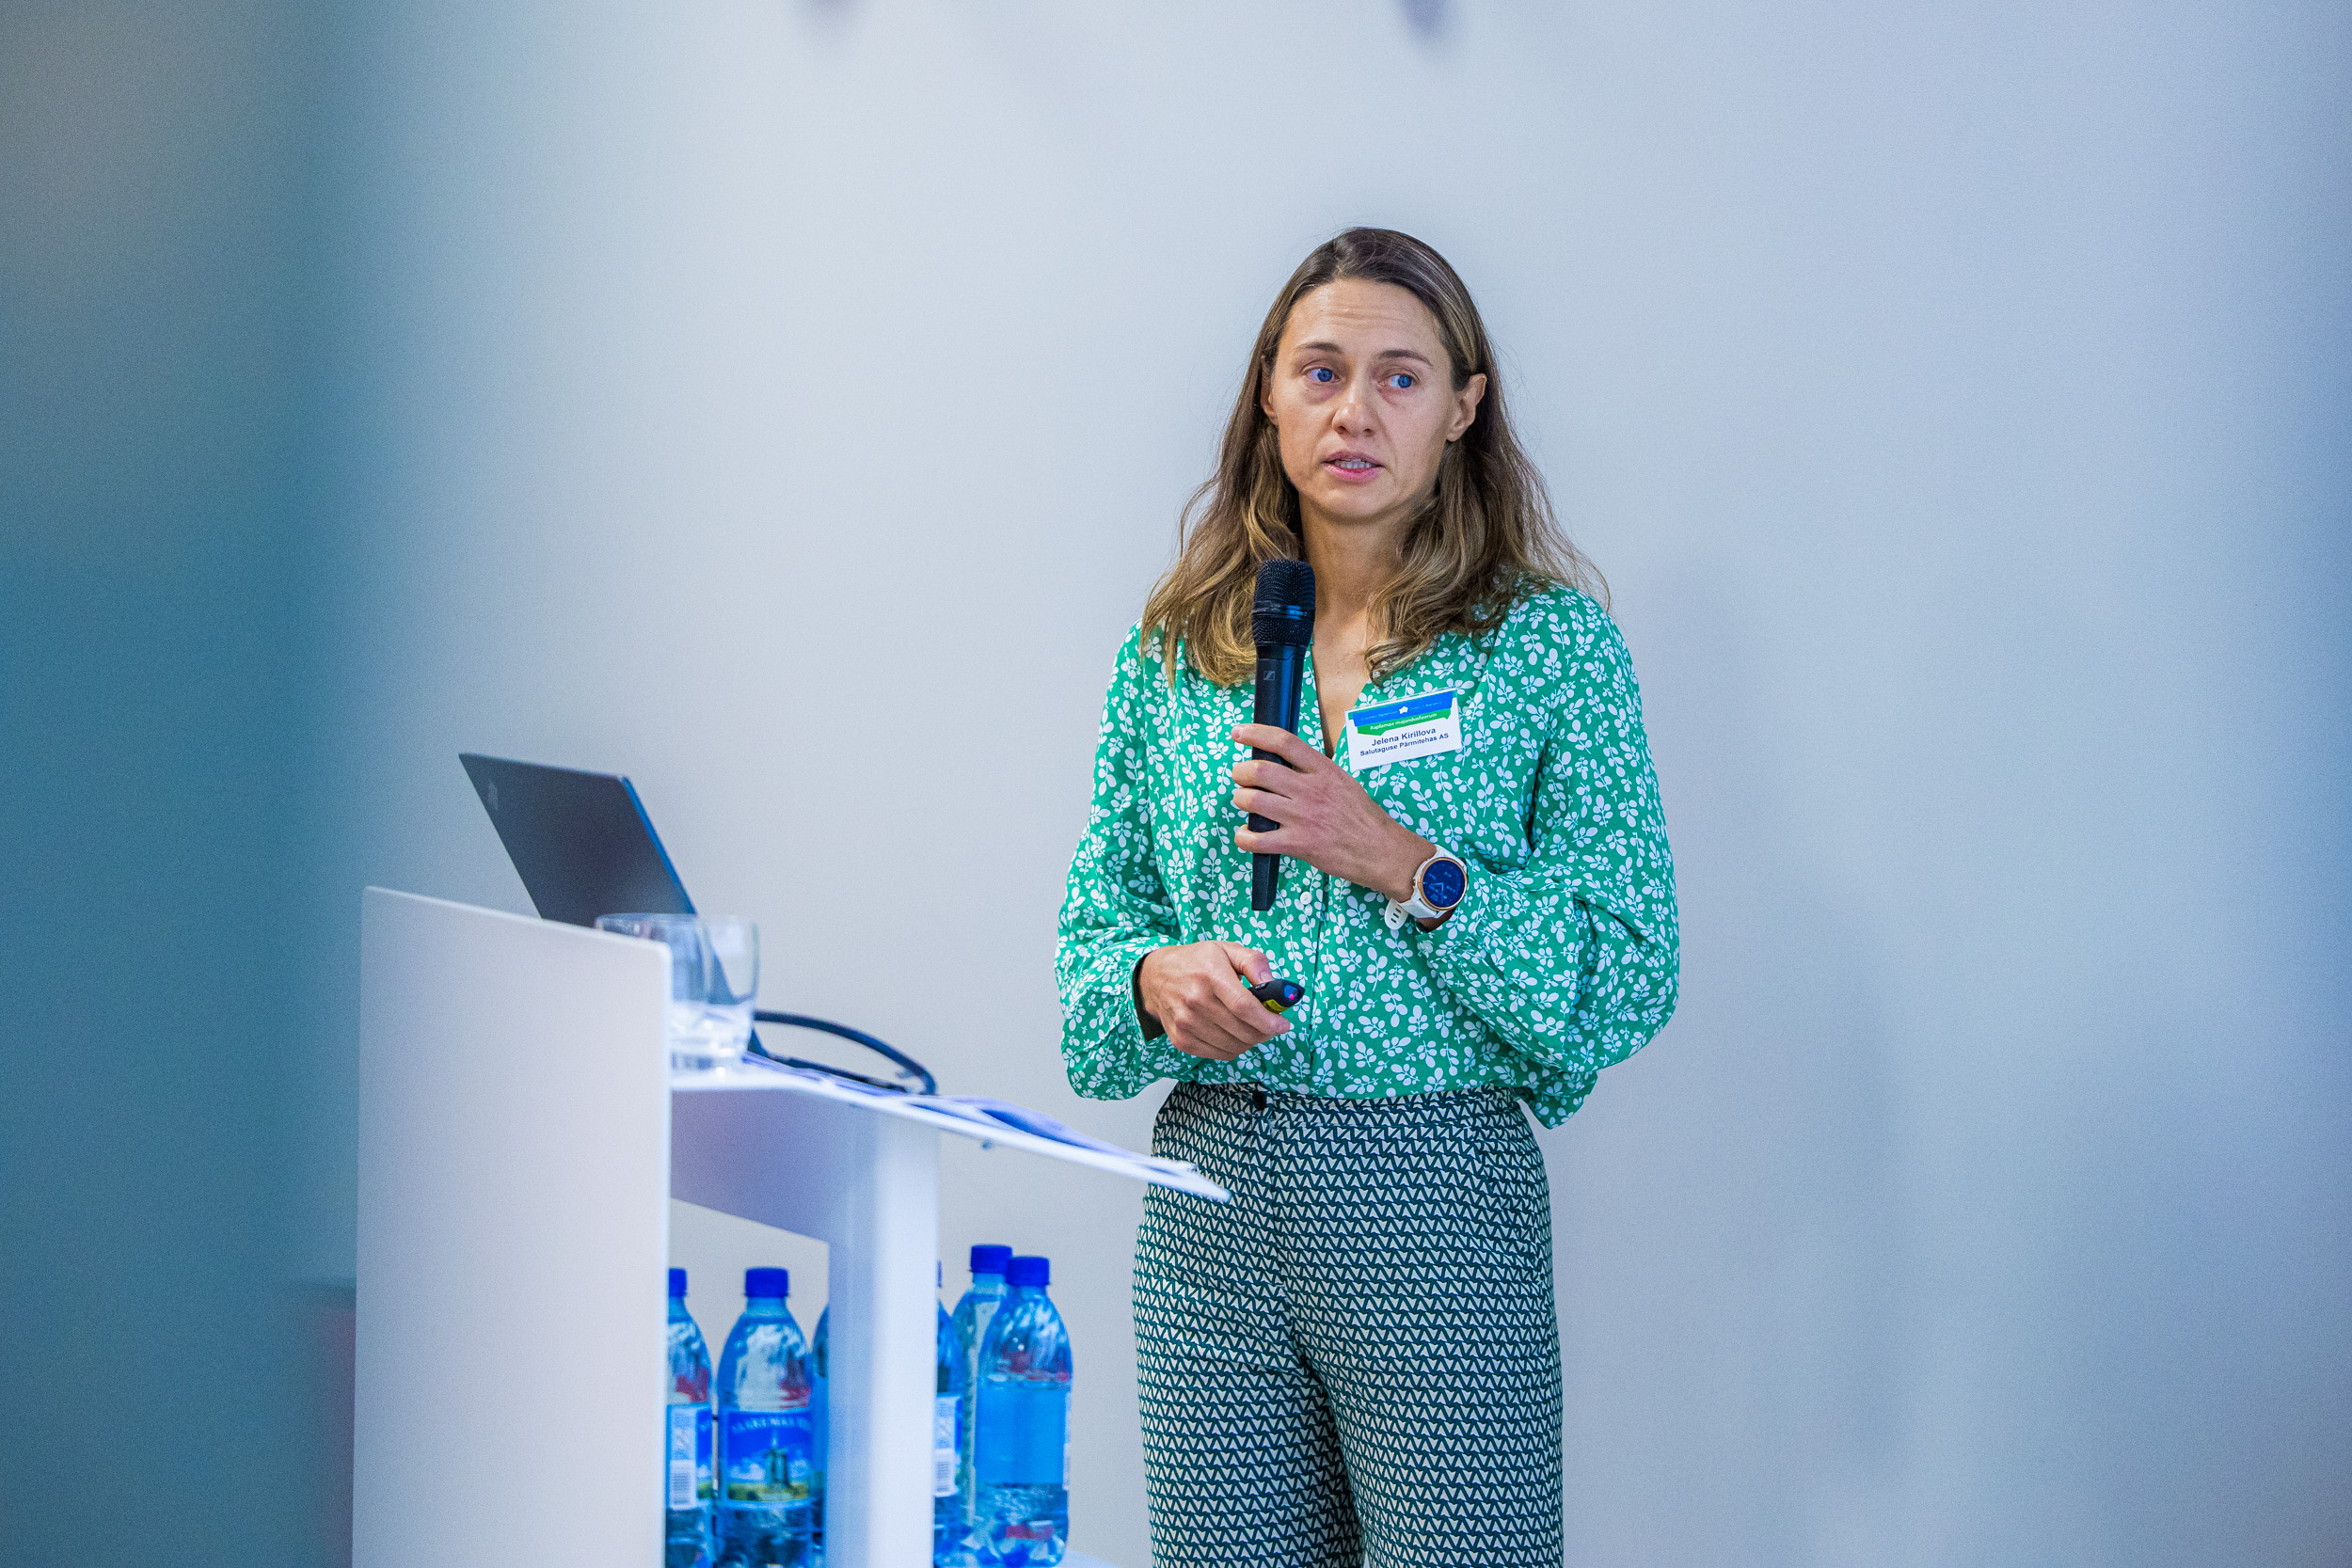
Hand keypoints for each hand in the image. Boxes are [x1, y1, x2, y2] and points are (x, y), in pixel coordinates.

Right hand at [1135, 942, 1287, 1060]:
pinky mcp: (1181, 1040)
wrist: (1156, 977)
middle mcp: (1196, 1001)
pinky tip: (1231, 1032)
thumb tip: (1272, 985)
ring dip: (1250, 1041)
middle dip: (1265, 1032)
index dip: (1269, 1021)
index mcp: (1211, 975)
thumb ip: (1254, 962)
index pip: (1245, 1007)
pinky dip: (1233, 1048)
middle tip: (1270, 1025)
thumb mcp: (1227, 949)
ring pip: (1234, 1047)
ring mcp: (1186, 1024)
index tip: (1282, 1024)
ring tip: (1250, 1027)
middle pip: (1243, 1031)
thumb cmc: (1196, 962)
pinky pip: (1220, 1054)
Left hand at [1230, 724, 1431, 901]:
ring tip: (1244, 802)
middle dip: (1240, 771)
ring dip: (1240, 799)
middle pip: (1261, 770)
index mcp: (1323, 770)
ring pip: (1253, 801)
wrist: (1381, 850)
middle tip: (1239, 776)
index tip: (1239, 733)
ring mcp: (1303, 818)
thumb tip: (1282, 762)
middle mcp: (1311, 790)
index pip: (1284, 742)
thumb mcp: (1342, 781)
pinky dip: (1243, 836)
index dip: (1256, 734)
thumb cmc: (1361, 817)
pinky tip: (1247, 834)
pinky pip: (1257, 839)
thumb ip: (1314, 771)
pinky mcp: (1298, 845)